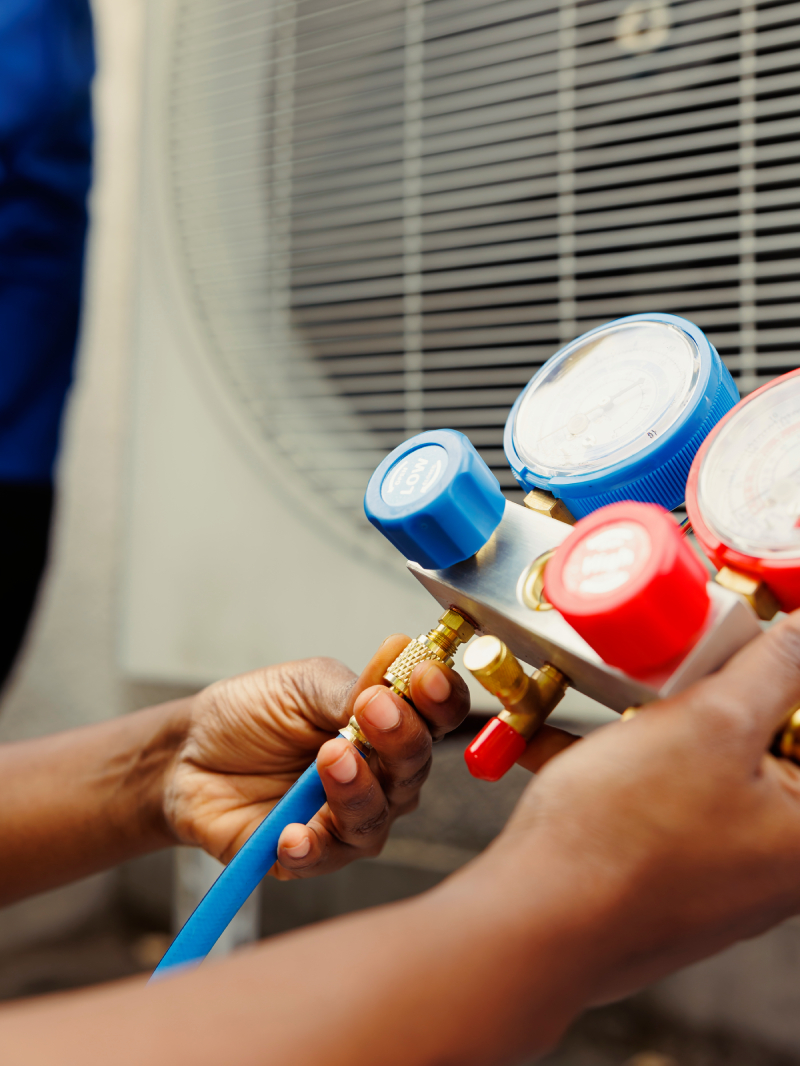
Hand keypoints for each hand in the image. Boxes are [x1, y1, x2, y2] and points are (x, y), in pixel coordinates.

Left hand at [161, 635, 469, 876]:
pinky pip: (323, 858)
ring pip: (376, 817)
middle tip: (373, 711)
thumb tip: (401, 652)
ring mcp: (347, 819)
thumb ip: (350, 686)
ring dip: (357, 789)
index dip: (441, 698)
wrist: (190, 753)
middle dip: (401, 738)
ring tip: (329, 758)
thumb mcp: (300, 685)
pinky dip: (310, 846)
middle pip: (415, 767)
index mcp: (387, 725)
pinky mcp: (310, 855)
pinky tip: (291, 831)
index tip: (425, 676)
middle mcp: (381, 777)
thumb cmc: (252, 714)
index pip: (436, 716)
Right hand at [470, 609, 799, 1007]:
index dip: (788, 679)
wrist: (536, 919)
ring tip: (617, 694)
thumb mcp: (709, 723)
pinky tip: (563, 738)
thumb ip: (772, 667)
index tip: (754, 648)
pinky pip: (659, 796)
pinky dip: (620, 761)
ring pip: (704, 763)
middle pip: (766, 742)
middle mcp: (778, 859)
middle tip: (682, 662)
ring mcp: (721, 868)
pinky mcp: (669, 870)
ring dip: (660, 718)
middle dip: (719, 690)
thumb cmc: (623, 840)